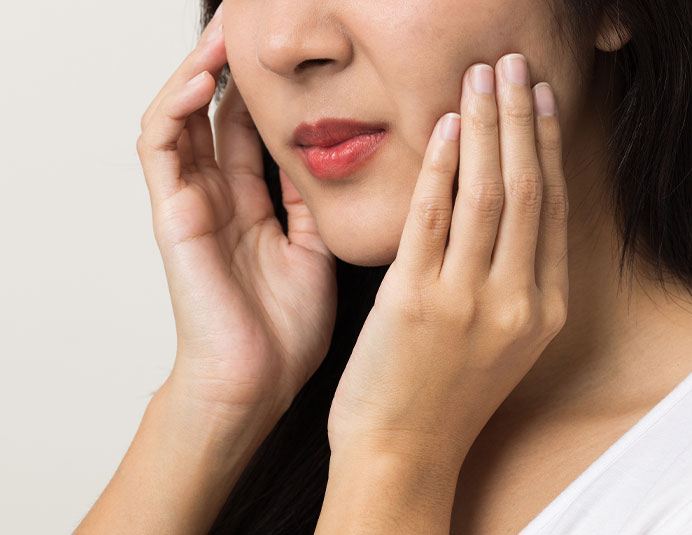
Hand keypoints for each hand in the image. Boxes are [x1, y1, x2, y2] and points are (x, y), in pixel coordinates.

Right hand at [136, 3, 336, 425]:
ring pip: (180, 118)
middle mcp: (217, 198)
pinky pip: (161, 148)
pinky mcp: (172, 215)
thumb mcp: (314, 250)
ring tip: (224, 35)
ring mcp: (191, 204)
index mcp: (251, 206)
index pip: (247, 131)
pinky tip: (206, 80)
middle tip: (250, 26)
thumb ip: (311, 202)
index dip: (262, 91)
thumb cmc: (283, 331)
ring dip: (197, 71)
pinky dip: (176, 108)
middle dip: (228, 68)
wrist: (256, 384)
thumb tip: (328, 154)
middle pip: (212, 114)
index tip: (293, 57)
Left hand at [327, 54, 568, 465]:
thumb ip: (512, 282)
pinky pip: (433, 218)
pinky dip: (441, 167)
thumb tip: (507, 213)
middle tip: (515, 66)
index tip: (541, 101)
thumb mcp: (500, 341)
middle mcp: (516, 302)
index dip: (548, 147)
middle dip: (522, 119)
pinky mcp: (416, 301)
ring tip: (482, 78)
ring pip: (489, 194)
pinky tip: (444, 127)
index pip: (555, 210)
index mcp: (544, 311)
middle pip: (529, 190)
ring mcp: (468, 301)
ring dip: (486, 128)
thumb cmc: (445, 397)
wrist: (402, 452)